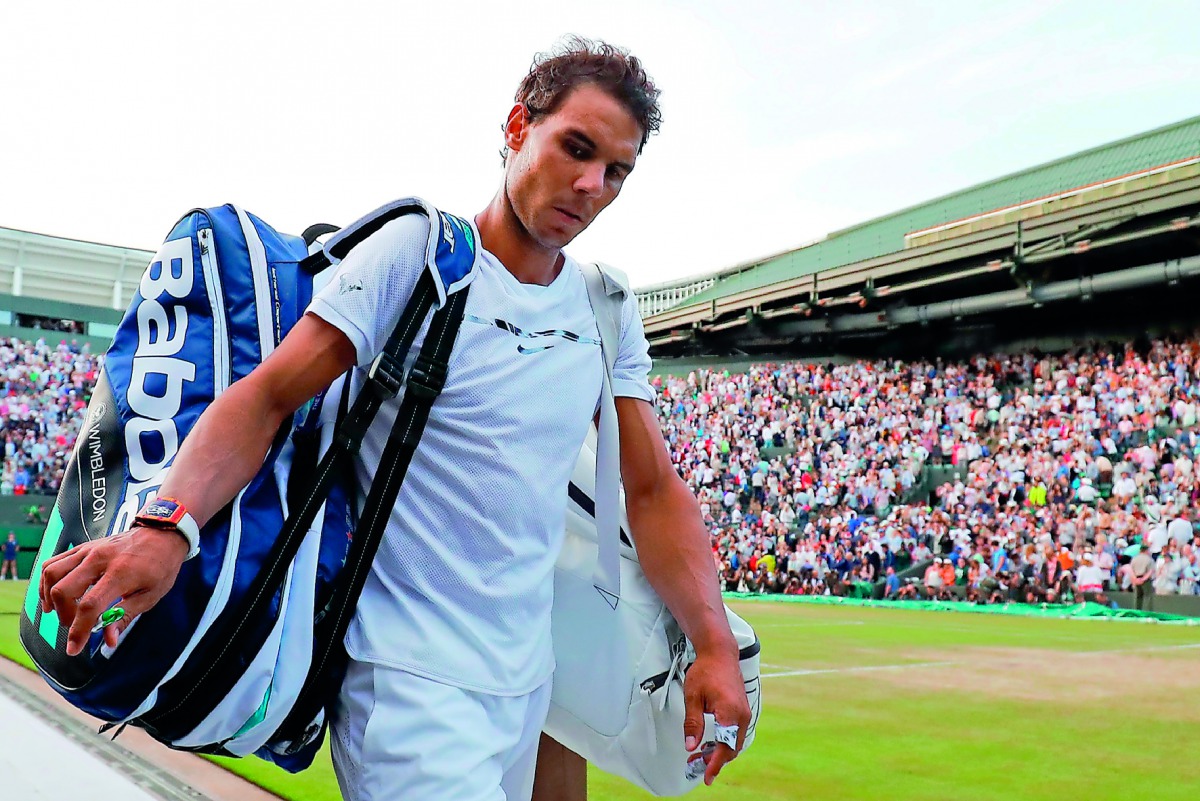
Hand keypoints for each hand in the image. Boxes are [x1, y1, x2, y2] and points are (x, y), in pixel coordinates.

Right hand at [39, 526, 187, 655]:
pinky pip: (53, 562)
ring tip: (59, 612)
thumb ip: (125, 616)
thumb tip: (108, 640)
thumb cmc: (160, 565)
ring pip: (52, 573)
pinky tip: (53, 594)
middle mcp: (100, 559)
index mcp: (121, 573)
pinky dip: (47, 581)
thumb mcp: (151, 595)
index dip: (79, 630)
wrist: (162, 534)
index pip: (90, 605)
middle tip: (75, 625)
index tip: (73, 649)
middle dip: (64, 615)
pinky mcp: (83, 547)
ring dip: (50, 598)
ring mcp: (89, 550)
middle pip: (63, 590)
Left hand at [682, 646, 751, 786]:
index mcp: (730, 712)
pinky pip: (735, 733)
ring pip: (734, 742)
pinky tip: (710, 742)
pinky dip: (724, 741)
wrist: (720, 654)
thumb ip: (693, 723)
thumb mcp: (693, 697)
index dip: (715, 764)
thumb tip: (691, 745)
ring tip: (699, 755)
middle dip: (715, 760)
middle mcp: (742, 715)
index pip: (725, 747)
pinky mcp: (742, 711)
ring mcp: (744, 713)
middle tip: (695, 764)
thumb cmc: (705, 671)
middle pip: (731, 748)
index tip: (706, 776)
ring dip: (719, 751)